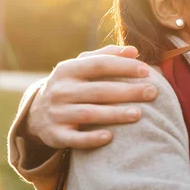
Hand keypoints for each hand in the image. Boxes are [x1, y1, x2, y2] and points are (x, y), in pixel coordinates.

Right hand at [25, 45, 157, 148]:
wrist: (36, 112)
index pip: (99, 65)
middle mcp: (61, 90)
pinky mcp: (55, 135)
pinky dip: (91, 139)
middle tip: (153, 92)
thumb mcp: (81, 66)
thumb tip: (134, 51)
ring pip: (89, 114)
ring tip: (138, 114)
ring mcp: (56, 113)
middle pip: (98, 90)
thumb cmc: (72, 84)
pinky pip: (74, 139)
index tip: (147, 71)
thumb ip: (107, 55)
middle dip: (128, 91)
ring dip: (114, 114)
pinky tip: (109, 138)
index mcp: (68, 69)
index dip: (124, 67)